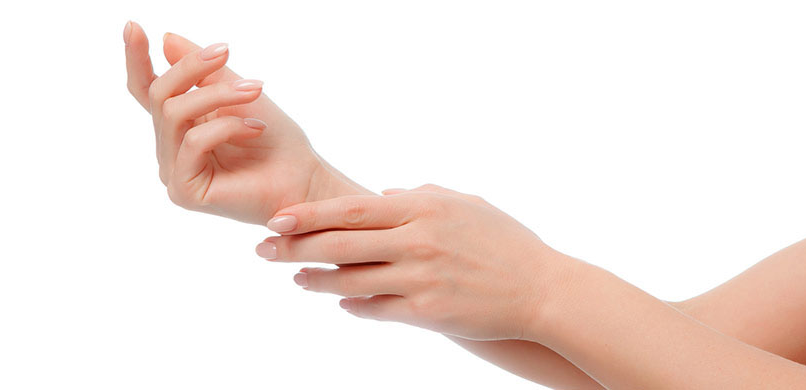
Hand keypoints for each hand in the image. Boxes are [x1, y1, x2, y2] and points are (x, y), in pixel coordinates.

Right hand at [123, 21, 368, 223]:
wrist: (303, 179)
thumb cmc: (275, 141)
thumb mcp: (238, 92)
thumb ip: (204, 72)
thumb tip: (167, 39)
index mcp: (179, 126)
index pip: (147, 90)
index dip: (136, 59)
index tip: (134, 25)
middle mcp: (170, 149)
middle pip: (160, 95)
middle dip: (192, 68)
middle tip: (226, 52)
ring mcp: (174, 173)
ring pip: (174, 115)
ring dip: (218, 95)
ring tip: (255, 91)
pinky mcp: (185, 192)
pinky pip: (192, 143)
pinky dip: (226, 127)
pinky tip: (254, 130)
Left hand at [256, 184, 577, 340]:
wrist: (543, 290)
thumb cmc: (505, 242)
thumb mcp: (465, 203)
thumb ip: (421, 195)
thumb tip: (382, 194)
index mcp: (422, 207)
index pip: (350, 209)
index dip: (308, 215)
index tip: (276, 218)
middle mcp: (417, 240)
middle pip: (340, 243)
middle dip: (293, 246)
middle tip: (262, 249)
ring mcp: (421, 278)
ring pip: (351, 280)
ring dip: (315, 280)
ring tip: (294, 278)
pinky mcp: (428, 312)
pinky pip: (377, 310)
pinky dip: (353, 306)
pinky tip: (338, 302)